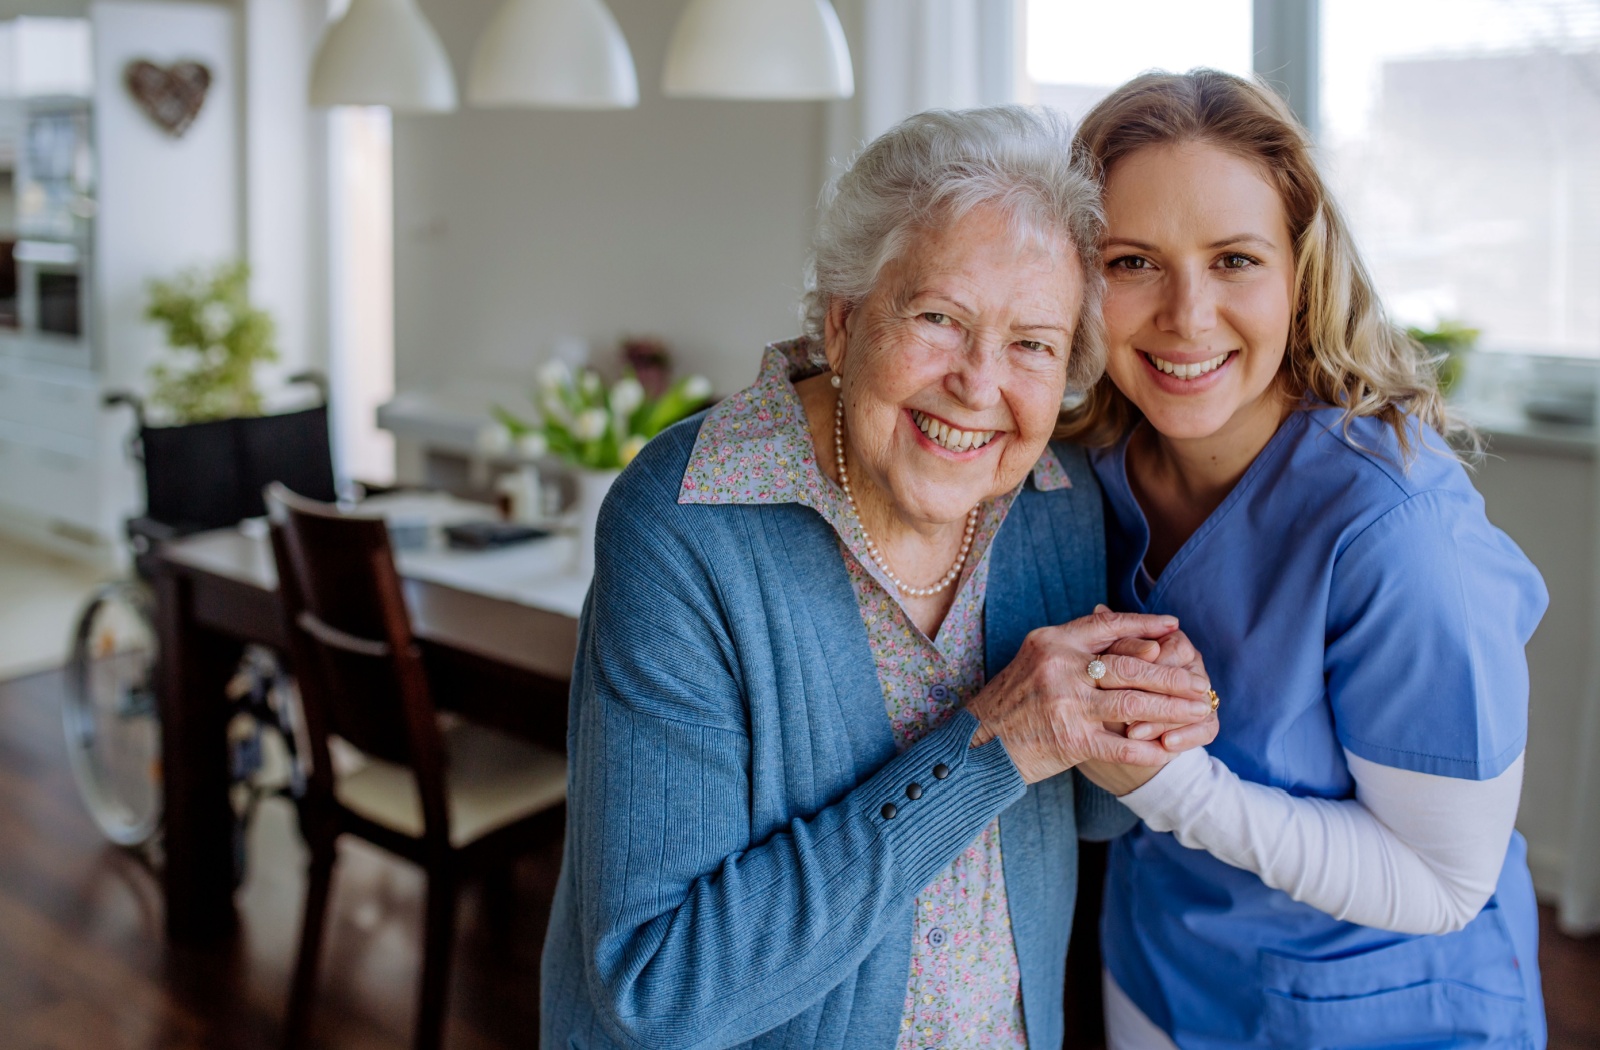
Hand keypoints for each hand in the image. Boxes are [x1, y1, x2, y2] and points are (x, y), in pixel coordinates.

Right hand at [965, 608, 1213, 783]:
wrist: (978, 745)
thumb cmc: (1010, 702)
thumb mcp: (1035, 660)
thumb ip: (1075, 646)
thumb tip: (1126, 633)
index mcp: (1053, 642)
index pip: (1109, 626)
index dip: (1145, 626)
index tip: (1174, 628)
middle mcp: (1060, 668)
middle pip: (1131, 666)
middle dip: (1172, 675)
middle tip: (1200, 681)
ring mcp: (1066, 704)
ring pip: (1134, 703)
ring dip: (1172, 708)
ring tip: (1198, 710)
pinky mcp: (1071, 741)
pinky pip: (1122, 744)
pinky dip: (1150, 748)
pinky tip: (1170, 749)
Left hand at [1106, 625, 1216, 751]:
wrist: (1124, 726)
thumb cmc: (1115, 684)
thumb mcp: (1111, 663)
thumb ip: (1111, 640)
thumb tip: (1099, 608)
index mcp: (1175, 643)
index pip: (1170, 648)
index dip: (1145, 665)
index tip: (1117, 679)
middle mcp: (1194, 664)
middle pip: (1182, 678)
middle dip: (1152, 696)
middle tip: (1123, 712)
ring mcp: (1204, 692)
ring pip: (1193, 704)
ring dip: (1163, 720)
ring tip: (1133, 733)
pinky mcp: (1208, 720)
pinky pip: (1207, 728)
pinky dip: (1186, 737)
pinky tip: (1165, 745)